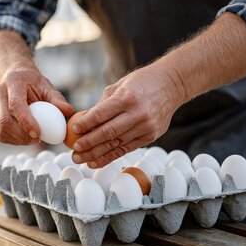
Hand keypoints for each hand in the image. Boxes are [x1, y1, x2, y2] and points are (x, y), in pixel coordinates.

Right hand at [0, 67, 73, 144]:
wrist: (15, 77)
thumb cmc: (33, 83)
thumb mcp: (46, 86)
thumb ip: (57, 99)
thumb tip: (68, 111)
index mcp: (13, 82)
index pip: (15, 105)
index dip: (26, 122)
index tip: (38, 134)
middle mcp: (0, 93)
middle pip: (5, 120)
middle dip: (21, 135)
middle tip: (37, 139)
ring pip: (1, 130)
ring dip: (18, 139)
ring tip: (33, 138)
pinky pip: (1, 134)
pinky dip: (14, 140)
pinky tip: (25, 137)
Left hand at [70, 63, 187, 166]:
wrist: (172, 85)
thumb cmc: (141, 83)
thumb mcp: (119, 86)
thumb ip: (102, 105)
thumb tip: (82, 121)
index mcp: (127, 98)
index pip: (102, 114)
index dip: (86, 123)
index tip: (73, 130)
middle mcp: (138, 114)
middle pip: (108, 133)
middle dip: (88, 143)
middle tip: (73, 151)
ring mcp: (146, 127)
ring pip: (116, 144)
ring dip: (95, 154)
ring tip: (79, 158)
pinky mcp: (150, 136)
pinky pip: (126, 149)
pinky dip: (109, 157)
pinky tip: (95, 161)